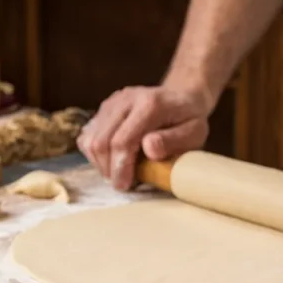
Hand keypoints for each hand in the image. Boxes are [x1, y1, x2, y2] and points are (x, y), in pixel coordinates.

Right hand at [77, 86, 211, 189]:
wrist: (179, 97)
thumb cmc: (188, 120)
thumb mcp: (194, 132)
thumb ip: (173, 140)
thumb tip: (149, 149)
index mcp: (150, 104)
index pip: (123, 140)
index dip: (120, 167)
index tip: (124, 186)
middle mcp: (126, 99)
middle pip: (102, 141)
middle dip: (108, 169)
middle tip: (122, 184)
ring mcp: (111, 102)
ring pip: (90, 139)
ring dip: (101, 163)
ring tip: (119, 172)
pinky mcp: (103, 109)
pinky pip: (87, 136)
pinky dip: (95, 154)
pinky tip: (112, 160)